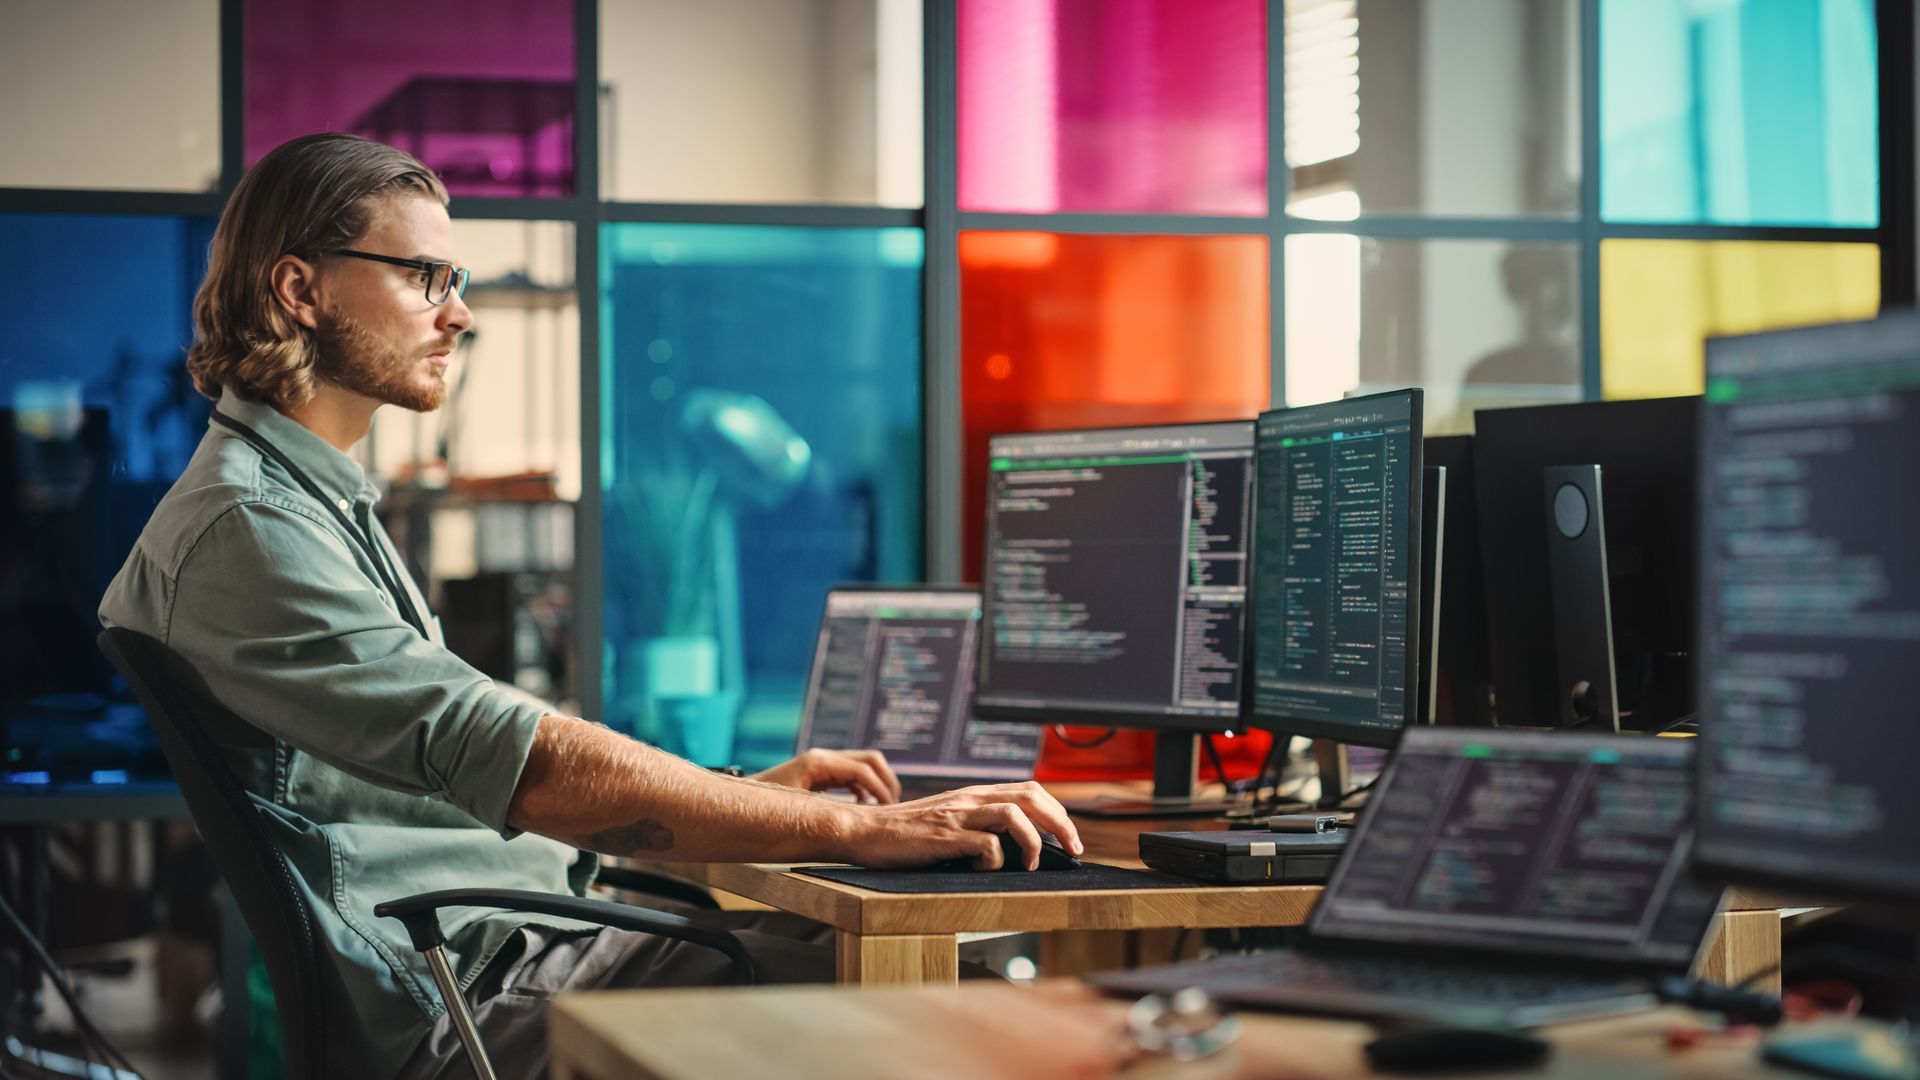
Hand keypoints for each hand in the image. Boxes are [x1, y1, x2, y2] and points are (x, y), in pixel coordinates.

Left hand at [753, 748, 901, 803]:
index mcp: (819, 762)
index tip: (890, 811)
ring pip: (865, 764)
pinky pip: (853, 774)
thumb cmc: (764, 808)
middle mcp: (824, 758)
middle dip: (887, 782)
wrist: (740, 804)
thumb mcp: (799, 810)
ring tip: (883, 808)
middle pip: (871, 759)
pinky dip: (865, 787)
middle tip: (893, 807)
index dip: (881, 789)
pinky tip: (863, 805)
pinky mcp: (822, 772)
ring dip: (878, 783)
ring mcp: (823, 763)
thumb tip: (861, 816)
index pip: (863, 768)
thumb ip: (830, 810)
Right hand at [840, 781, 1084, 870]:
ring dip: (1034, 841)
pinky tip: (984, 869)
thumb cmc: (904, 834)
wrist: (864, 831)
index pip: (1029, 789)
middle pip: (1031, 796)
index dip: (1057, 811)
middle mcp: (969, 798)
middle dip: (1061, 822)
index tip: (1070, 837)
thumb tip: (1014, 848)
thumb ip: (976, 824)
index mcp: (973, 794)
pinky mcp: (944, 835)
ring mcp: (957, 814)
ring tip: (1034, 864)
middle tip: (1074, 848)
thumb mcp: (947, 820)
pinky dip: (995, 859)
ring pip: (1013, 814)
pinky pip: (985, 843)